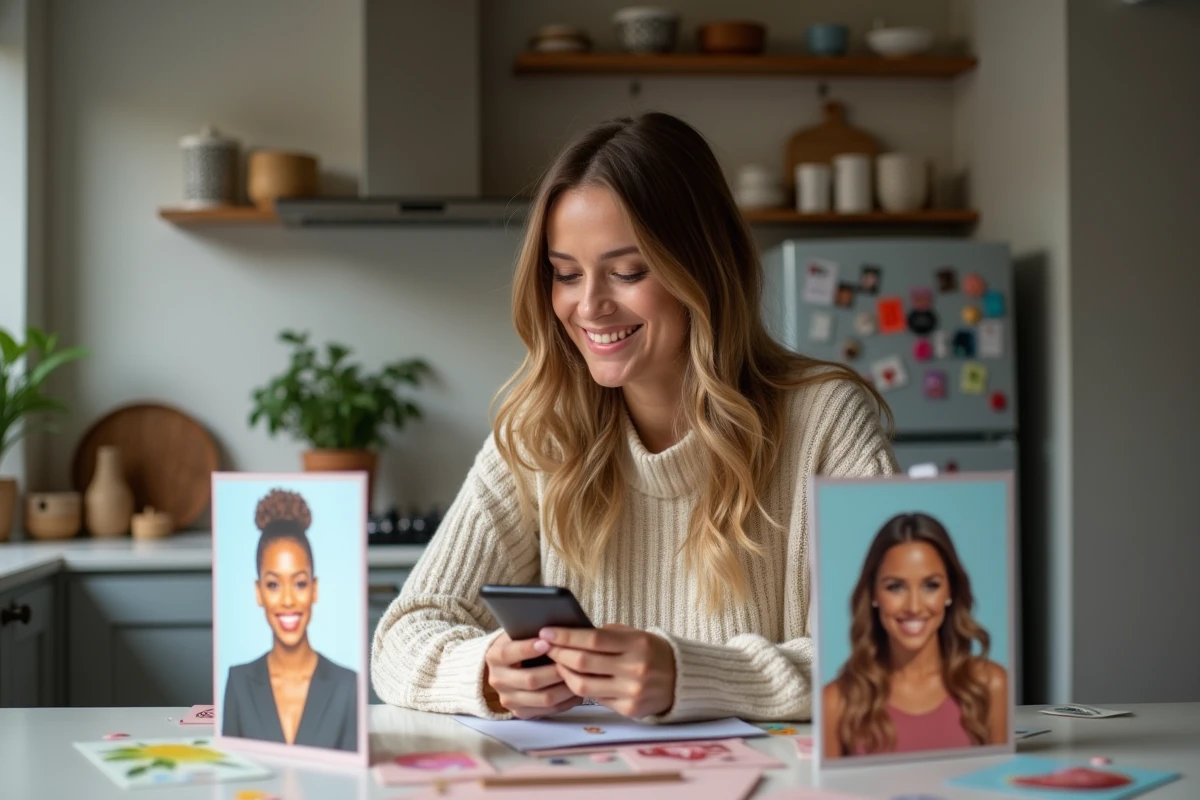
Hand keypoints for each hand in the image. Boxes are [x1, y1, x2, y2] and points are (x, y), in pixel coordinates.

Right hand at [483, 632, 582, 718]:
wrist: (507, 667)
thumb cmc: (520, 643)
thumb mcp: (518, 633)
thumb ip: (531, 632)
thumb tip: (556, 629)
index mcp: (494, 656)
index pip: (508, 653)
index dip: (527, 648)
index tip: (547, 642)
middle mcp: (498, 680)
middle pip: (530, 680)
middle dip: (555, 670)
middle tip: (573, 661)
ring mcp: (509, 699)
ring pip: (543, 698)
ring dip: (565, 687)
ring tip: (580, 675)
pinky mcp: (521, 713)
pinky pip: (549, 710)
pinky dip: (566, 700)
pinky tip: (577, 688)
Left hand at [542, 623, 675, 718]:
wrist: (681, 681)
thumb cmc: (652, 652)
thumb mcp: (636, 635)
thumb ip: (607, 634)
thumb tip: (571, 633)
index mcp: (637, 645)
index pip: (592, 639)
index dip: (565, 636)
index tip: (546, 632)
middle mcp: (634, 669)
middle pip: (583, 662)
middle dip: (558, 654)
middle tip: (544, 647)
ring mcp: (631, 692)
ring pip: (583, 685)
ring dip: (564, 673)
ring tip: (556, 663)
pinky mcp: (629, 709)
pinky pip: (595, 699)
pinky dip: (580, 688)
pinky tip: (573, 679)